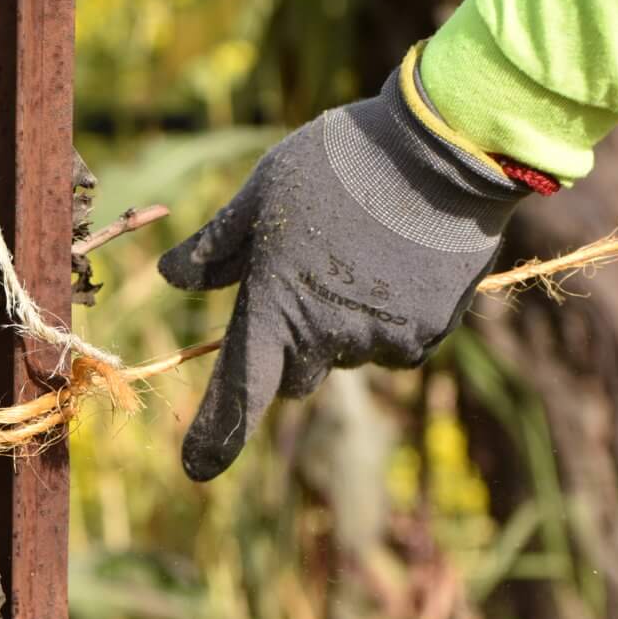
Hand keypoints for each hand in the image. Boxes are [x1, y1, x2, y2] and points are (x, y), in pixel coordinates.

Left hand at [158, 54, 530, 480]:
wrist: (445, 149)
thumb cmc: (340, 162)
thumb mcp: (262, 191)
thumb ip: (217, 246)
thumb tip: (172, 278)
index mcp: (275, 307)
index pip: (238, 390)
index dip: (214, 434)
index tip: (194, 469)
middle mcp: (324, 338)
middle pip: (296, 373)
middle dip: (293, 340)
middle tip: (308, 274)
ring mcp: (379, 341)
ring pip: (347, 353)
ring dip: (345, 323)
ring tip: (363, 249)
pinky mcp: (426, 334)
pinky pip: (395, 344)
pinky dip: (391, 318)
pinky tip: (400, 263)